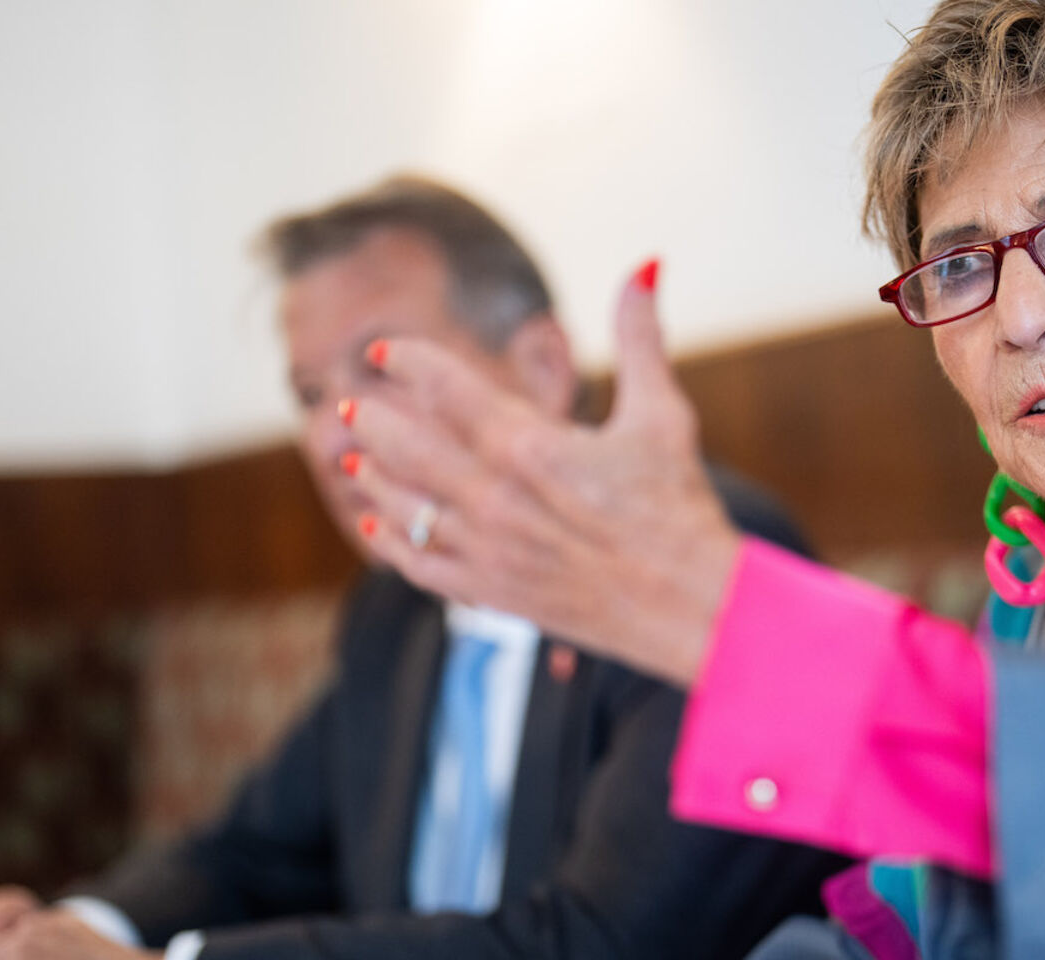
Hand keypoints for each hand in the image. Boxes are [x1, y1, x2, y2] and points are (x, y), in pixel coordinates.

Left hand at [346, 261, 740, 687]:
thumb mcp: (663, 414)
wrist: (696, 609)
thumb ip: (640, 337)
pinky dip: (390, 542)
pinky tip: (373, 524)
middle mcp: (497, 498)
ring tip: (350, 453)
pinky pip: (421, 566)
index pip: (447, 389)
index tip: (385, 351)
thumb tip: (646, 264)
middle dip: (372, 419)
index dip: (409, 363)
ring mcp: (490, 551)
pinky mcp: (495, 594)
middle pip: (407, 447)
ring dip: (371, 476)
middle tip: (348, 402)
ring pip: (403, 507)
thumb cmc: (682, 508)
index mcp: (532, 446)